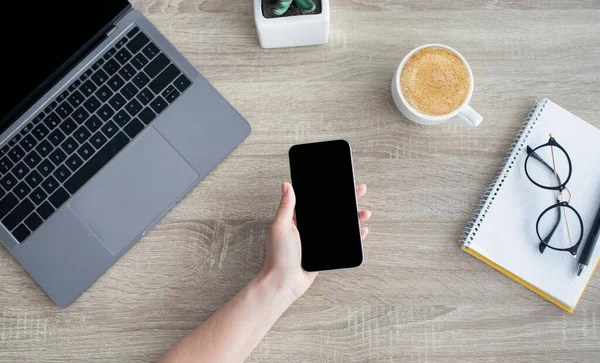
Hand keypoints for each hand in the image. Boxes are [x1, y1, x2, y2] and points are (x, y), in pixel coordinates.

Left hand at [259, 182, 371, 301]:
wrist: (284, 282)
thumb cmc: (278, 256)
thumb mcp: (281, 226)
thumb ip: (286, 206)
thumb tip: (286, 185)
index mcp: (297, 218)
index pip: (316, 200)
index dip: (328, 191)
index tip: (341, 182)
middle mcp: (308, 227)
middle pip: (331, 210)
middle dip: (346, 200)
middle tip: (359, 191)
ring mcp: (317, 240)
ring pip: (339, 225)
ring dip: (353, 217)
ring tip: (364, 212)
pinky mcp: (325, 252)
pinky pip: (342, 241)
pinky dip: (354, 237)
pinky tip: (362, 231)